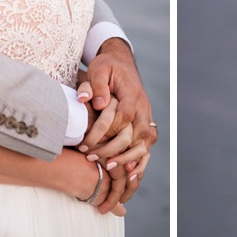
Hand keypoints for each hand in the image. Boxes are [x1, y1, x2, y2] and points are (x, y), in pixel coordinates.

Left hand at [75, 79, 151, 206]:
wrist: (121, 62)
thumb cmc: (107, 67)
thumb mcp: (98, 69)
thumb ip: (96, 85)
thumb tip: (97, 103)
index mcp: (132, 93)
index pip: (125, 116)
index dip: (109, 131)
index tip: (88, 144)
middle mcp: (143, 106)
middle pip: (139, 133)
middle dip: (118, 150)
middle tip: (95, 160)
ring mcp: (147, 115)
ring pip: (147, 141)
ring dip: (131, 158)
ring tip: (110, 168)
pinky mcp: (145, 122)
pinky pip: (148, 144)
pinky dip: (141, 159)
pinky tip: (129, 173)